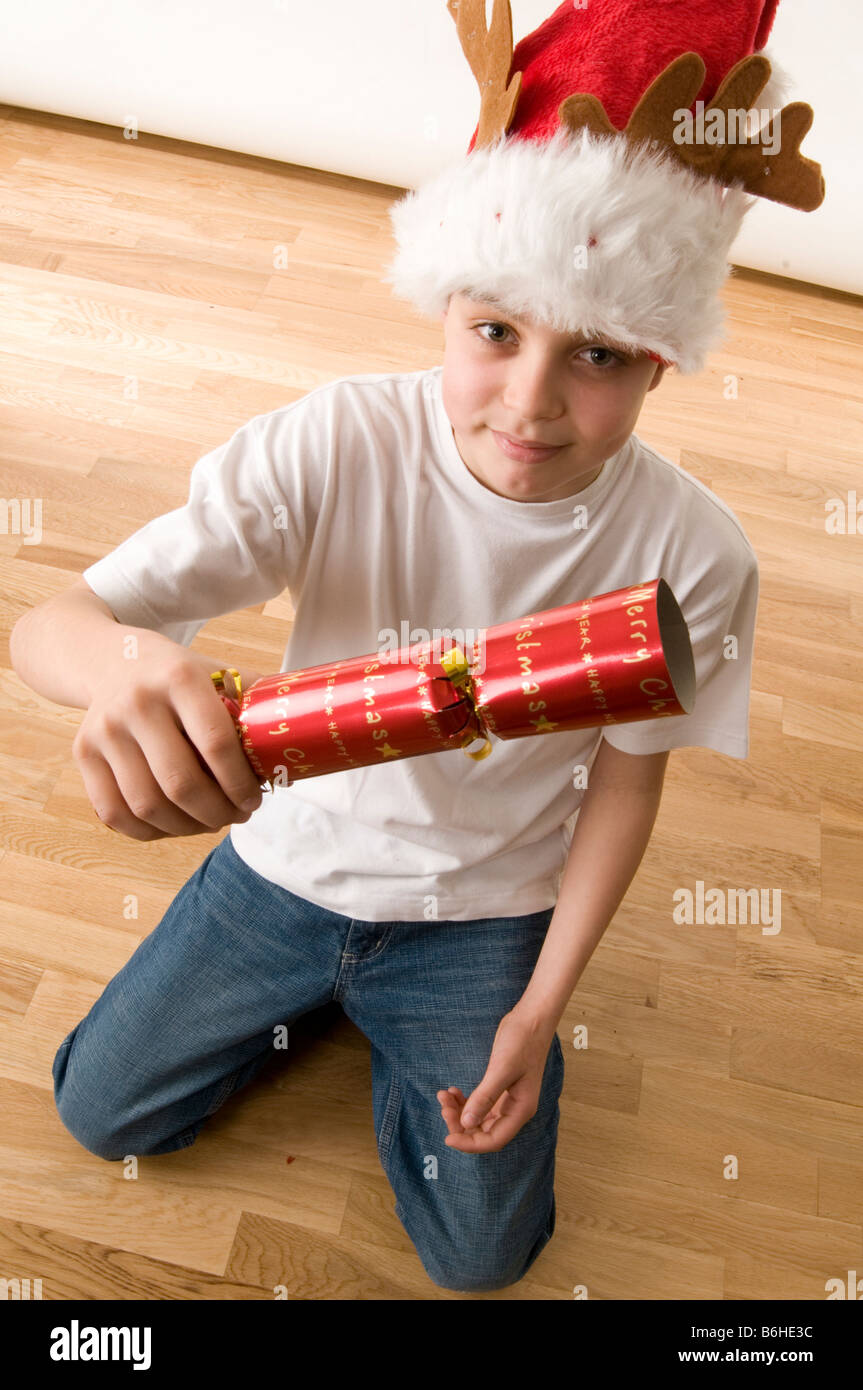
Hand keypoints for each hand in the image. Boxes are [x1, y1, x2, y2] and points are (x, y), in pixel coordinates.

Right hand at [72, 630, 265, 840]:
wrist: (111, 659)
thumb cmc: (180, 676)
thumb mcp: (219, 673)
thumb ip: (257, 704)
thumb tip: (306, 744)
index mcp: (179, 678)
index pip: (215, 744)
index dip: (241, 783)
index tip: (257, 798)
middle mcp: (137, 702)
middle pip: (180, 783)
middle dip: (218, 813)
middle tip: (237, 816)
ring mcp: (104, 729)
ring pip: (147, 805)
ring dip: (187, 828)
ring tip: (211, 822)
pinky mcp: (82, 752)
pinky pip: (115, 814)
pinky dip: (149, 832)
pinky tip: (175, 825)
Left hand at [436, 1006, 556, 1153]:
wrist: (532, 1017)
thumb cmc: (523, 1040)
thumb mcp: (501, 1068)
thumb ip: (484, 1097)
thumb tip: (466, 1124)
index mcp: (521, 1110)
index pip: (493, 1140)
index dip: (470, 1143)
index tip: (448, 1137)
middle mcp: (515, 1109)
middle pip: (484, 1131)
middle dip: (460, 1124)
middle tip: (443, 1106)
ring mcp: (508, 1099)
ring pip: (479, 1117)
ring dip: (460, 1111)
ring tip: (444, 1095)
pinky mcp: (501, 1087)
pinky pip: (480, 1104)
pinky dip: (465, 1101)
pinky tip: (453, 1091)